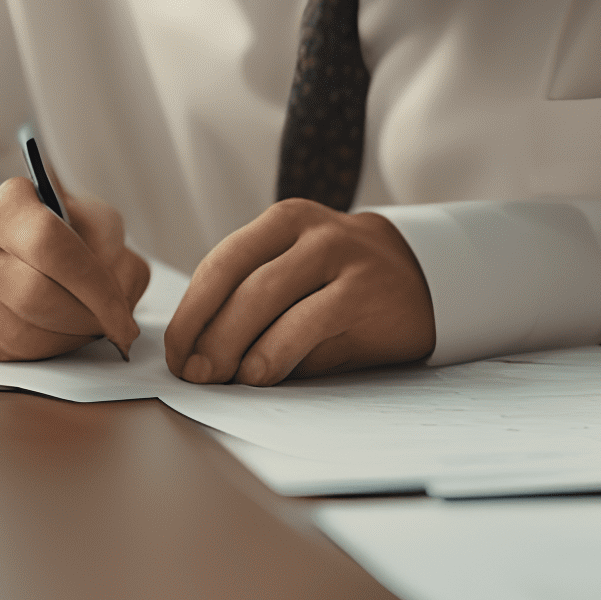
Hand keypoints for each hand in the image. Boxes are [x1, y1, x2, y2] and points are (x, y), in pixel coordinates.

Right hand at [0, 178, 150, 361]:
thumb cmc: (61, 236)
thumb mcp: (95, 224)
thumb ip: (114, 250)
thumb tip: (117, 291)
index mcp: (9, 205)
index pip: (51, 246)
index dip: (95, 288)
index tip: (122, 317)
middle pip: (34, 296)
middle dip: (83, 321)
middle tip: (109, 327)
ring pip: (18, 334)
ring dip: (66, 342)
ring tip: (85, 329)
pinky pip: (0, 353)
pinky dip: (41, 353)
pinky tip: (56, 337)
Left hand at [165, 200, 433, 384]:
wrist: (424, 280)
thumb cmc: (345, 288)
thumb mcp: (298, 280)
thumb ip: (252, 306)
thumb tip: (196, 354)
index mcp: (283, 222)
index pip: (220, 264)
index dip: (190, 312)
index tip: (176, 353)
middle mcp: (310, 231)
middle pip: (235, 281)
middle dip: (203, 332)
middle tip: (192, 372)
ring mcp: (340, 256)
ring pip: (263, 299)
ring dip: (230, 345)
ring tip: (218, 377)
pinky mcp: (363, 291)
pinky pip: (303, 324)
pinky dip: (272, 353)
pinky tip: (259, 374)